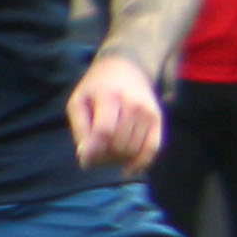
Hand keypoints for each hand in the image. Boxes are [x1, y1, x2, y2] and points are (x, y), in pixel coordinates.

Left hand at [68, 55, 165, 174]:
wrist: (127, 66)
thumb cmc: (97, 87)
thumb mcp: (79, 101)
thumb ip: (80, 129)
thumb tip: (86, 158)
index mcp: (109, 96)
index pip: (105, 131)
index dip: (94, 151)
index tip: (85, 160)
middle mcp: (133, 104)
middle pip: (119, 143)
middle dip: (104, 156)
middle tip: (96, 154)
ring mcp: (148, 111)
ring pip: (133, 149)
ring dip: (118, 159)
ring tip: (108, 154)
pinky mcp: (158, 118)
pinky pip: (153, 148)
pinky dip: (141, 163)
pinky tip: (128, 169)